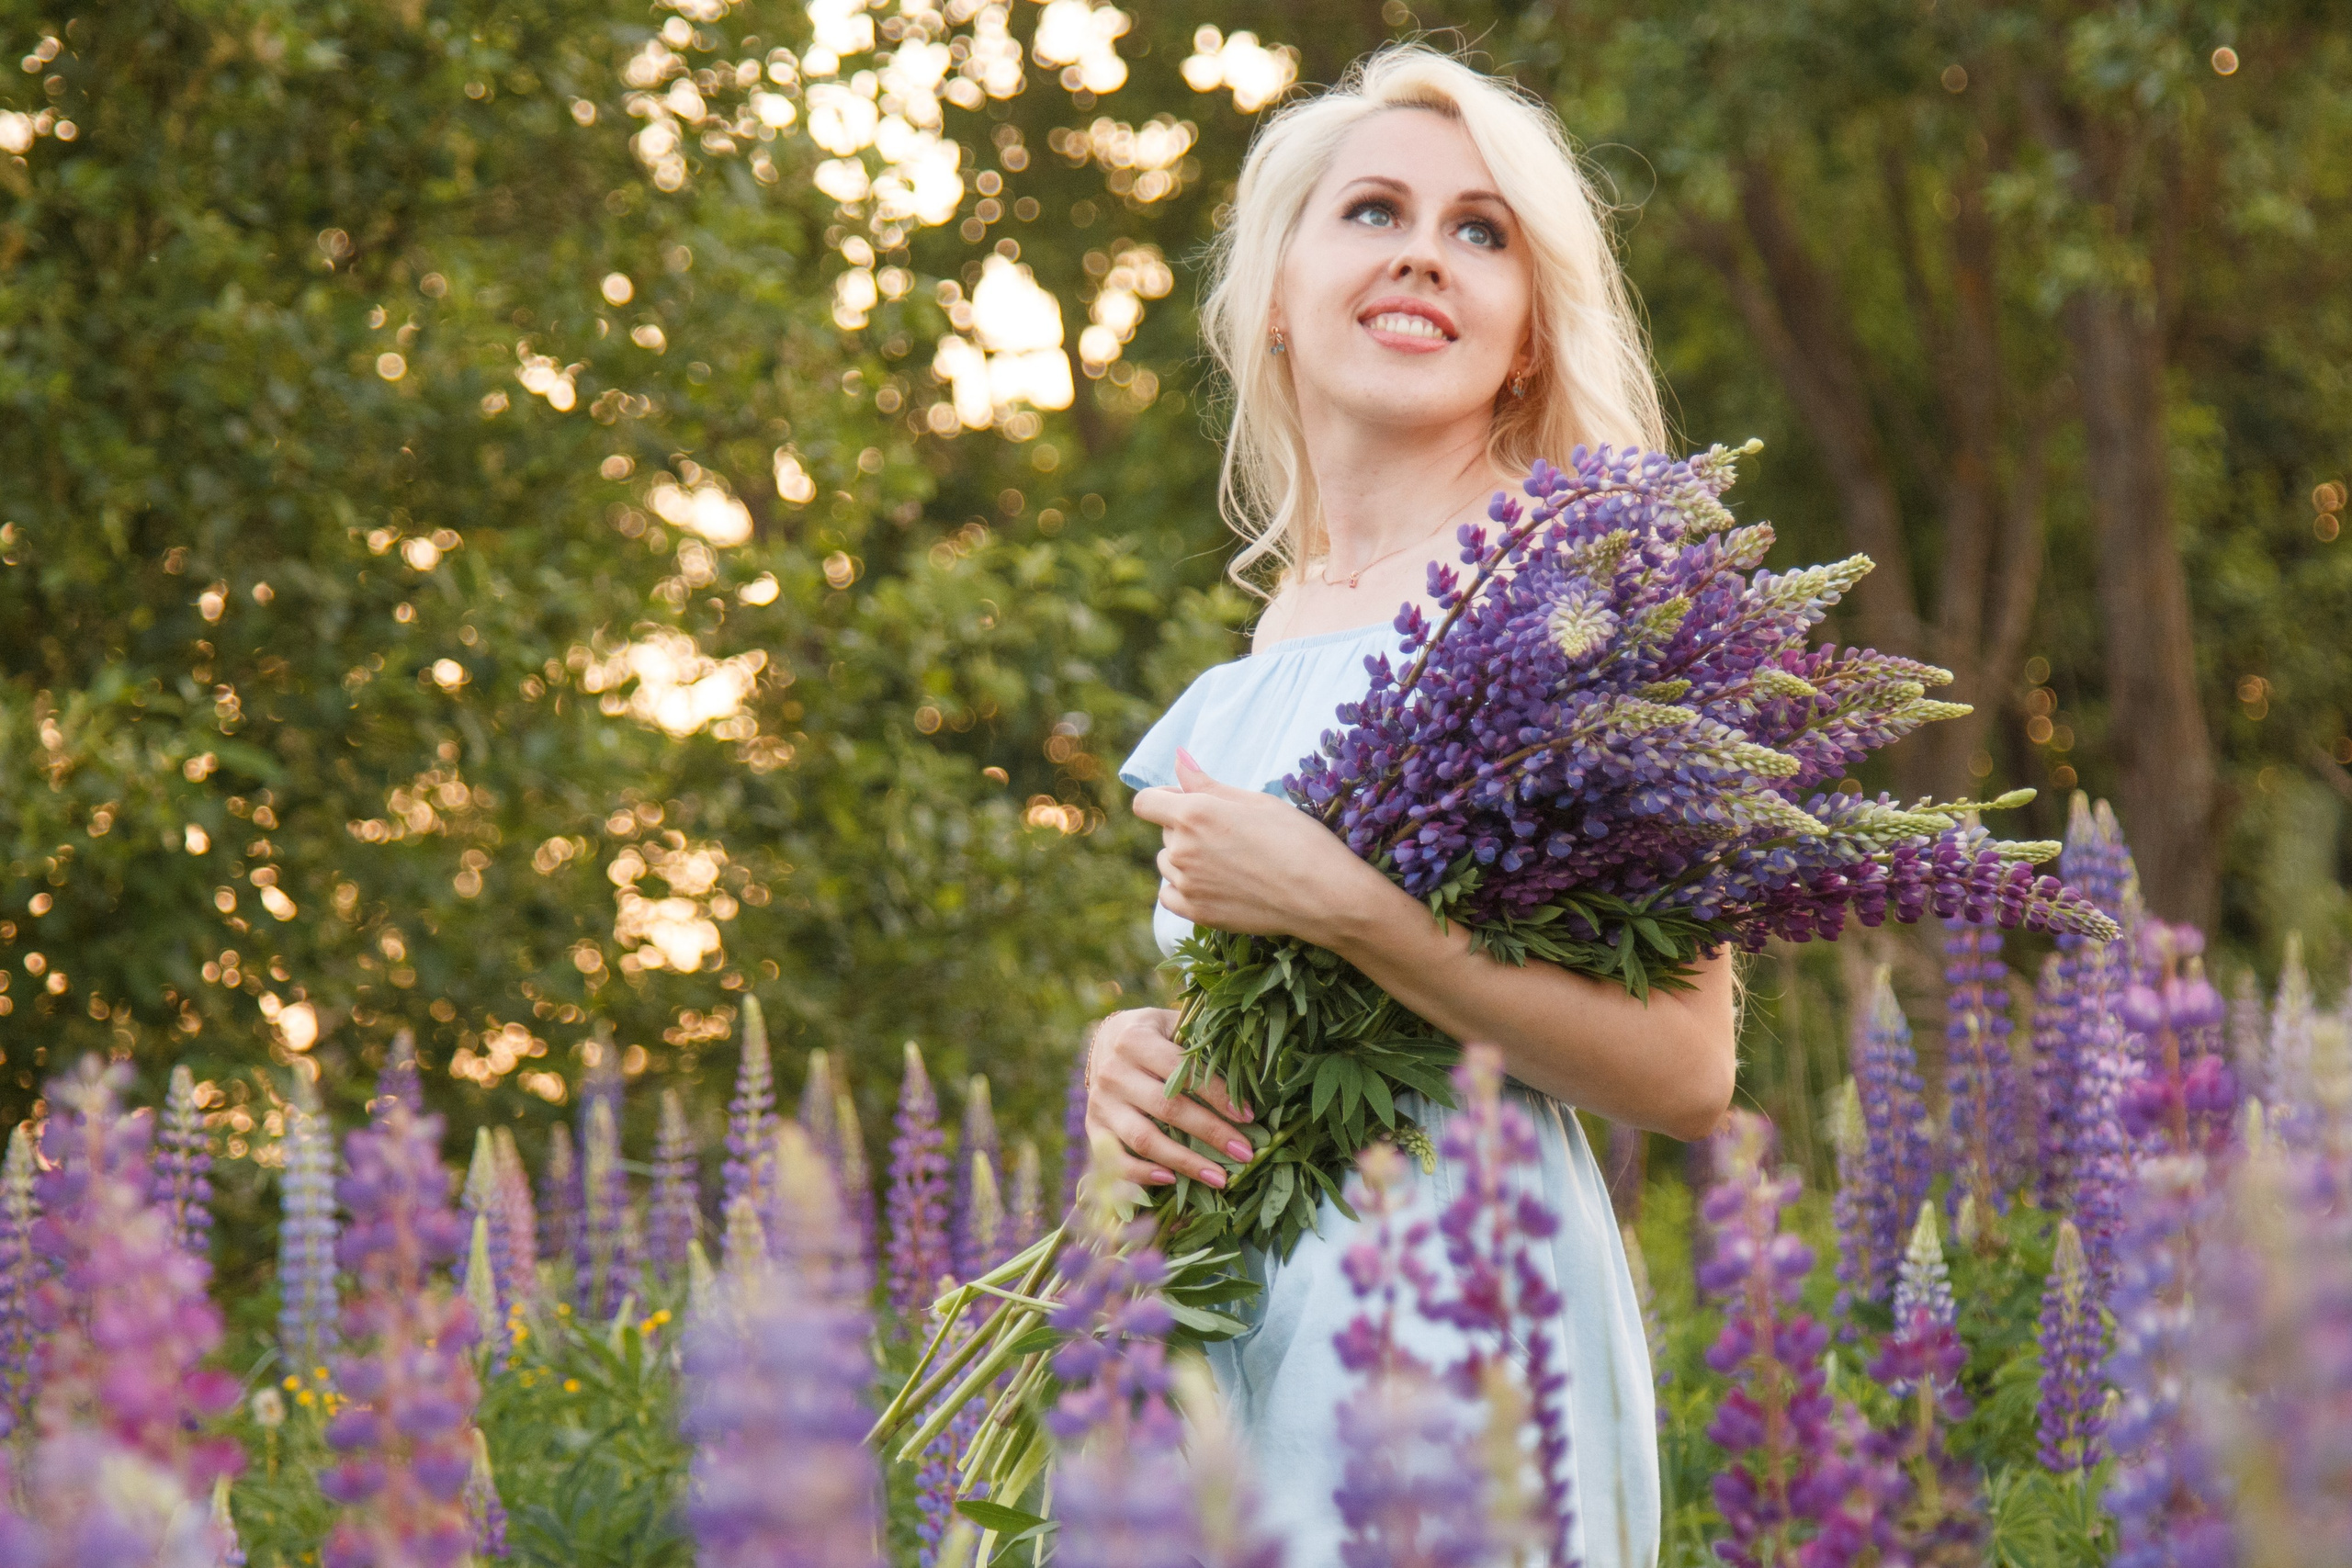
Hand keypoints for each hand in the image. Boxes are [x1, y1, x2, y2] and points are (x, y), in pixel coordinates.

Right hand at [1085, 1007, 1256, 1188]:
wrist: (1103, 1040)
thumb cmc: (1153, 1034)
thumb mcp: (1173, 1025)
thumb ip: (1202, 1045)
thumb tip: (1254, 1071)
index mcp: (1136, 1041)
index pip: (1183, 1072)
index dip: (1217, 1095)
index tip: (1247, 1115)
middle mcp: (1114, 1072)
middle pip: (1167, 1109)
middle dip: (1210, 1133)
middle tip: (1244, 1153)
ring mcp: (1100, 1103)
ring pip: (1144, 1139)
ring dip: (1184, 1162)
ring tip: (1219, 1178)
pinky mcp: (1093, 1128)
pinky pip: (1116, 1159)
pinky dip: (1141, 1174)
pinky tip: (1171, 1181)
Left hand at [1131, 748, 1392, 947]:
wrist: (1322, 895)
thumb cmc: (1297, 839)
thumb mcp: (1255, 801)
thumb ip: (1207, 783)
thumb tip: (1178, 758)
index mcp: (1194, 814)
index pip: (1145, 803)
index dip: (1164, 799)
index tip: (1187, 803)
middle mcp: (1182, 849)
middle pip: (1165, 832)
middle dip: (1187, 829)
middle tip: (1232, 836)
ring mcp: (1187, 884)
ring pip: (1168, 863)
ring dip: (1186, 859)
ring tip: (1231, 862)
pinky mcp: (1196, 913)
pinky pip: (1169, 895)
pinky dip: (1184, 888)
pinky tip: (1216, 884)